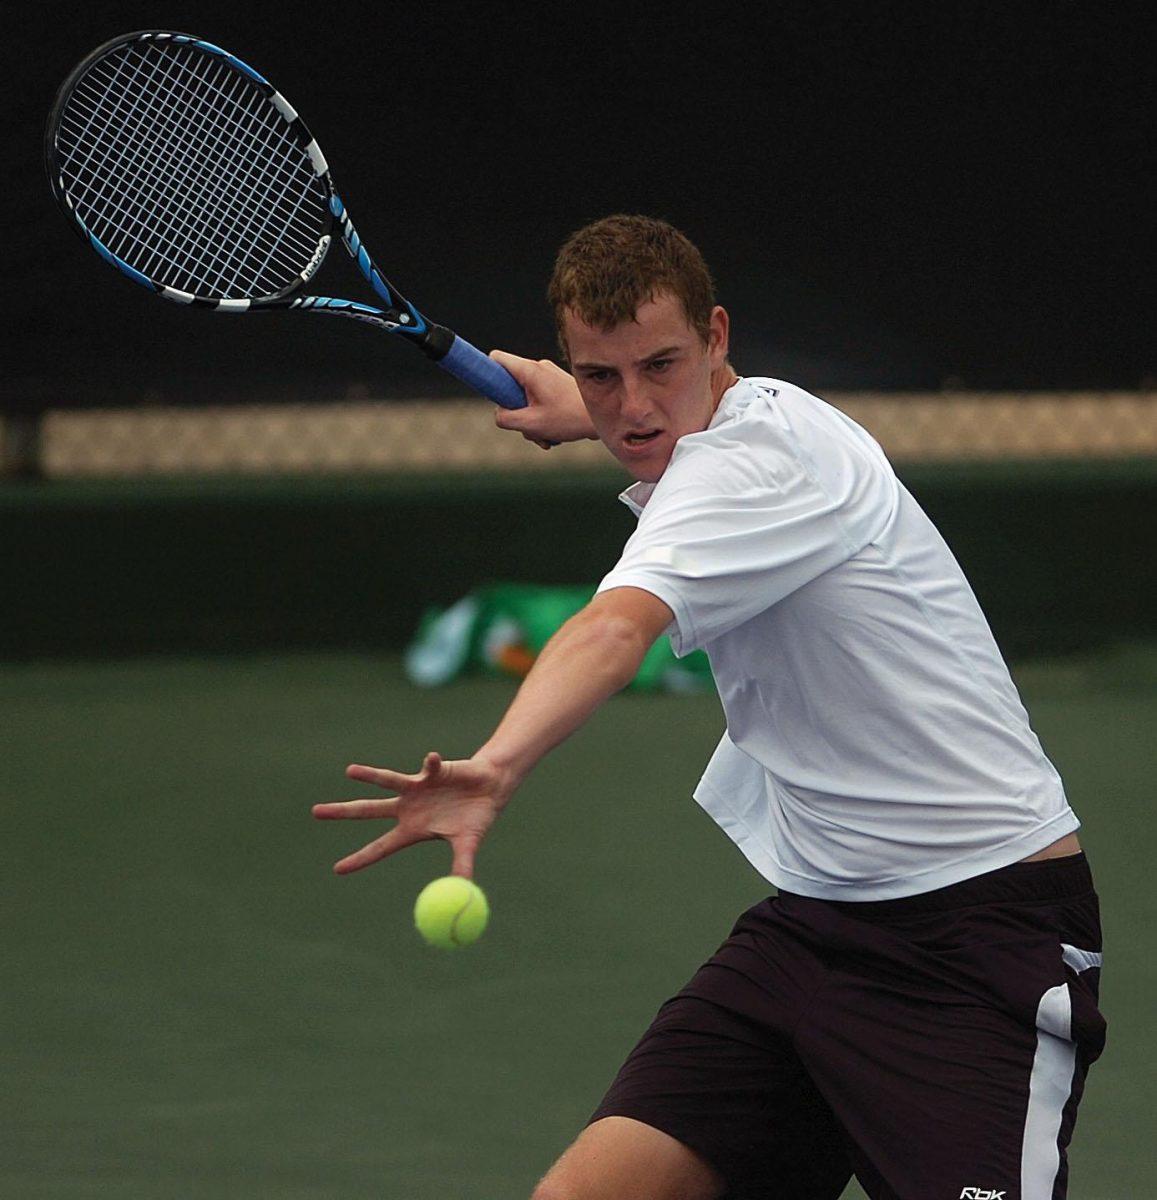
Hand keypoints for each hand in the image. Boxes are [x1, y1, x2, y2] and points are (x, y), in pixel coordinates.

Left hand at [312, 752, 511, 877]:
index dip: (360, 859)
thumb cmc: (476, 818)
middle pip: (368, 811)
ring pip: (387, 782)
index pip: (380, 848)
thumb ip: (463, 865)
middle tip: (314, 813)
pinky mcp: (431, 770)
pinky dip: (430, 764)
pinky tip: (432, 760)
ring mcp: (416, 788)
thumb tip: (464, 893)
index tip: (337, 870)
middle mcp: (408, 808)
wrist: (491, 788)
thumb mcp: (468, 843)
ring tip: (349, 772)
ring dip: (370, 776)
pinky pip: (428, 767)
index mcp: (413, 830)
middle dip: (342, 813)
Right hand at [489, 350, 597, 447]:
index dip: (486, 373)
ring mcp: (548, 375)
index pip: (496, 359)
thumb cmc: (570, 418)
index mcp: (529, 370)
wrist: (602, 418)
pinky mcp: (556, 385)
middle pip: (509, 384)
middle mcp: (538, 367)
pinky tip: (552, 433)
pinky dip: (540, 418)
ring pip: (524, 397)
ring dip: (529, 420)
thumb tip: (498, 415)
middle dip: (513, 409)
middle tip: (524, 424)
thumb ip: (505, 418)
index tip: (488, 392)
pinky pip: (538, 399)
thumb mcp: (530, 424)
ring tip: (544, 434)